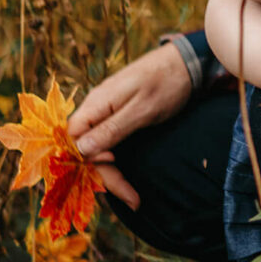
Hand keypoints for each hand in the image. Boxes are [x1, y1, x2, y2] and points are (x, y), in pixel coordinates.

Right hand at [67, 41, 194, 208]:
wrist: (187, 62)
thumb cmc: (166, 82)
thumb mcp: (142, 109)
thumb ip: (112, 129)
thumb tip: (81, 150)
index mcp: (96, 104)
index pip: (73, 140)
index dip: (87, 161)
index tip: (113, 171)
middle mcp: (96, 109)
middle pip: (85, 150)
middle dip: (105, 176)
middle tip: (133, 199)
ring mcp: (106, 113)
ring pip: (97, 150)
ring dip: (110, 174)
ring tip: (132, 196)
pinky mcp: (118, 117)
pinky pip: (107, 144)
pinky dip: (115, 163)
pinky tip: (125, 178)